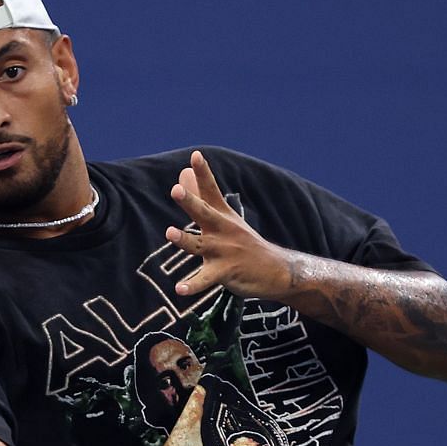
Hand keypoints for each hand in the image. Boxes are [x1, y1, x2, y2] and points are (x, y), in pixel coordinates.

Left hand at [164, 150, 291, 298]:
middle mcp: (222, 231)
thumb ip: (200, 196)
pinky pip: (205, 280)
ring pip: (200, 245)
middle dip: (190, 201)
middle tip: (175, 189)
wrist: (276, 271)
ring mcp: (224, 252)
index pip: (211, 191)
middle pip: (204, 213)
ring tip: (170, 232)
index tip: (195, 155)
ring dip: (184, 239)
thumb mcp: (223, 217)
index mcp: (222, 216)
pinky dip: (192, 286)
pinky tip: (179, 290)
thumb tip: (183, 171)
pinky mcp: (225, 273)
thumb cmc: (244, 243)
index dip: (204, 174)